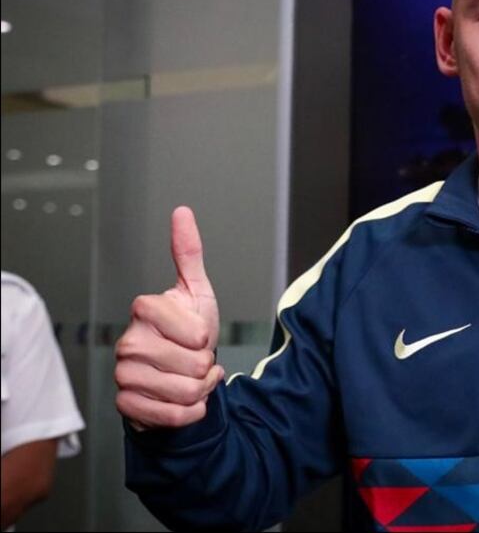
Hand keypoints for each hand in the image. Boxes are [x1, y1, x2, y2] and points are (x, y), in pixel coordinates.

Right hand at [115, 207, 223, 428]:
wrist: (178, 376)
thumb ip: (188, 253)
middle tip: (197, 361)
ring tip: (191, 378)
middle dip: (207, 367)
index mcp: (145, 310)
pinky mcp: (125, 405)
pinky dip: (191, 413)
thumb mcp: (197, 293)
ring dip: (201, 390)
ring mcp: (123, 374)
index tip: (199, 335)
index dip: (204, 336)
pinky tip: (185, 401)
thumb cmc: (188, 333)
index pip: (193, 331)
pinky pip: (175, 416)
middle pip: (194, 363)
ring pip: (186, 392)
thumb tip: (181, 211)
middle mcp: (128, 341)